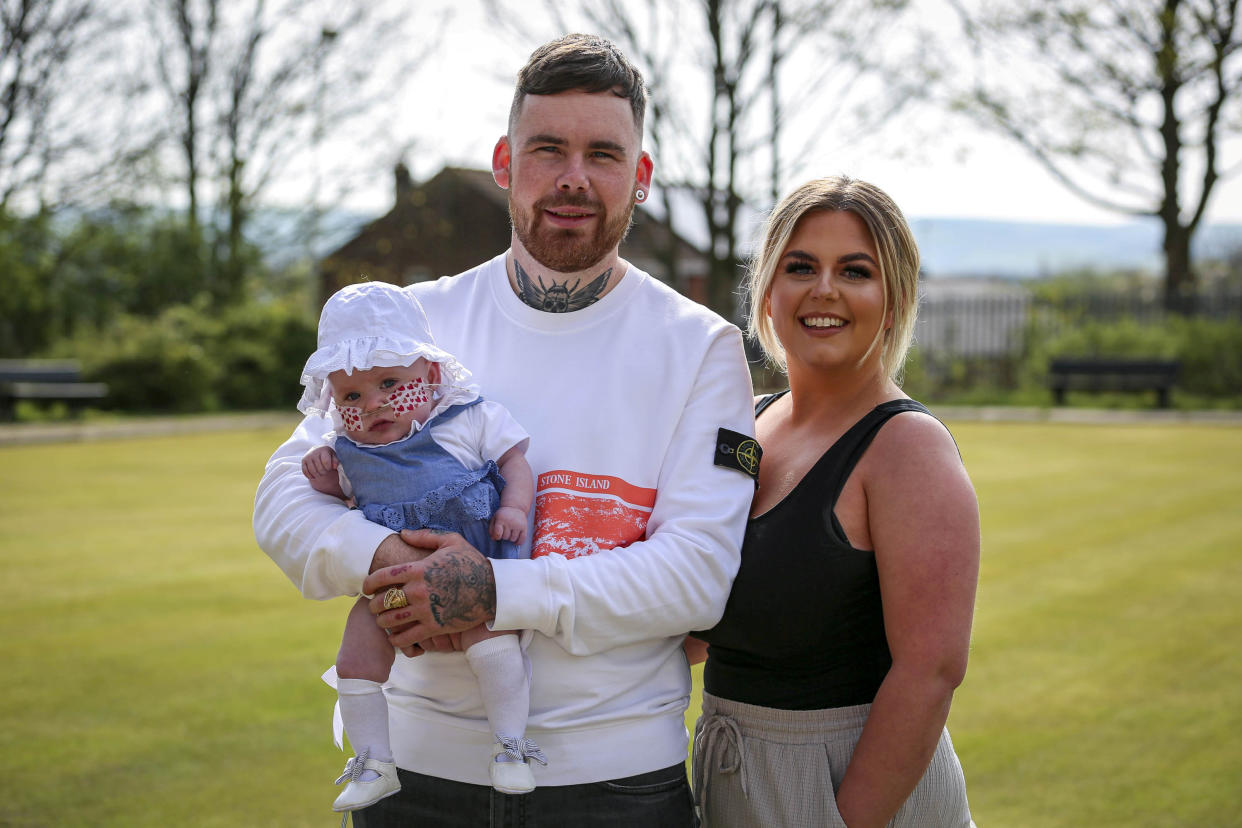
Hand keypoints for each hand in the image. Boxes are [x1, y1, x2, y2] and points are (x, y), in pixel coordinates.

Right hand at [301, 446, 337, 479]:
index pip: (326, 462)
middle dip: (324, 472)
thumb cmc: (327, 455)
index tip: (330, 468)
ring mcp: (308, 456)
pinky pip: (305, 471)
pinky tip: (314, 476)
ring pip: (312, 471)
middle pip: (319, 468)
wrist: (318, 450)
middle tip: (325, 472)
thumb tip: (334, 467)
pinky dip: (309, 476)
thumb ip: (335, 461)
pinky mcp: (303, 460)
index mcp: (323, 450)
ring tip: (320, 474)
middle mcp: (314, 452)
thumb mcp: (333, 456)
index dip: (329, 468)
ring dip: (317, 475)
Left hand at [363, 529, 496, 655]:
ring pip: (391, 620)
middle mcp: (419, 591)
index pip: (382, 577)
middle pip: (383, 601)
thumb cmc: (472, 563)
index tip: (366, 587)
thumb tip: (402, 533)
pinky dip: (395, 639)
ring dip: (382, 621)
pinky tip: (394, 636)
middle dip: (374, 604)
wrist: (493, 590)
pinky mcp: (434, 627)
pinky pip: (406, 638)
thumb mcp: (451, 541)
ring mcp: (426, 611)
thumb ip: (425, 537)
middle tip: (374, 605)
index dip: (368, 583)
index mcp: (420, 569)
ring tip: (382, 619)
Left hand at [489, 506, 526, 542]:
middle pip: (505, 537)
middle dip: (504, 536)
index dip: (497, 536)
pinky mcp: (524, 527)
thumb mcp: (494, 519)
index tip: (498, 534)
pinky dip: (518, 542)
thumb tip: (494, 539)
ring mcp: (518, 524)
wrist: (515, 507)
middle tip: (505, 530)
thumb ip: (491, 529)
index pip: (498, 534)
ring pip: (513, 539)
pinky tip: (516, 541)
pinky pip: (522, 539)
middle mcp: (510, 521)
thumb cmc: (503, 515)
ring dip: (510, 538)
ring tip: (510, 532)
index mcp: (501, 519)